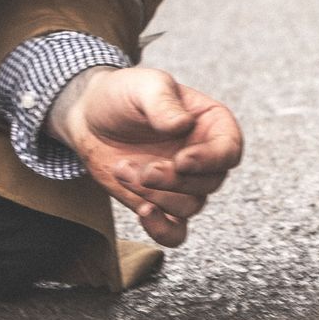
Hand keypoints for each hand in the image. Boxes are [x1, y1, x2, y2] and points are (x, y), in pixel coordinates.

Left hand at [48, 66, 244, 247]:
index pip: (229, 151)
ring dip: (156, 195)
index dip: (210, 160)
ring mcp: (183, 184)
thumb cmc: (124, 95)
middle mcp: (204, 158)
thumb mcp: (145, 86)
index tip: (181, 160)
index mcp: (212, 125)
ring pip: (190, 206)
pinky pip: (175, 232)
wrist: (89, 117)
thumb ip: (164, 103)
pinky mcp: (160, 204)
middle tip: (142, 169)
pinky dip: (162, 230)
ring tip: (123, 171)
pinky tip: (143, 212)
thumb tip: (183, 124)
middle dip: (174, 180)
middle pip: (210, 183)